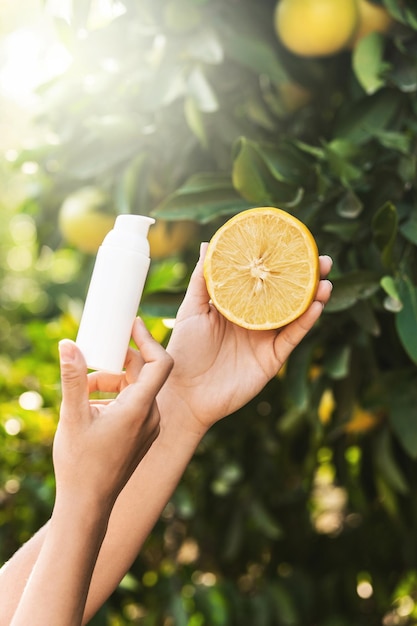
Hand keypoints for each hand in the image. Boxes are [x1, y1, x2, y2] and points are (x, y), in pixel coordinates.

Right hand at [54, 317, 172, 510]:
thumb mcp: (73, 416)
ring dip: (110, 383)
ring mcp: (149, 428)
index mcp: (140, 408)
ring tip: (82, 392)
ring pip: (136, 390)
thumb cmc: (80, 464)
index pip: (160, 363)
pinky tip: (91, 408)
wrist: (88, 505)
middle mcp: (152, 416)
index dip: (148, 339)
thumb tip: (68, 344)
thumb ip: (73, 378)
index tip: (132, 324)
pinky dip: (114, 398)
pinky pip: (135, 405)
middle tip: (91, 357)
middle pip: (143, 374)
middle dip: (116, 363)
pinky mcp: (143, 436)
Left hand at [162, 244, 332, 430]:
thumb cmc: (184, 350)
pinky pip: (292, 337)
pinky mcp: (272, 358)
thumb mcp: (192, 309)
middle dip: (307, 277)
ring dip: (314, 297)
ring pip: (296, 314)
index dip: (280, 263)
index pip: (264, 279)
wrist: (185, 392)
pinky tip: (316, 306)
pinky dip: (305, 322)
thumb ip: (202, 279)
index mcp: (238, 305)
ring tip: (326, 280)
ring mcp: (266, 339)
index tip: (295, 242)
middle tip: (323, 259)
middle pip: (287, 294)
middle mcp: (256, 320)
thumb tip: (208, 244)